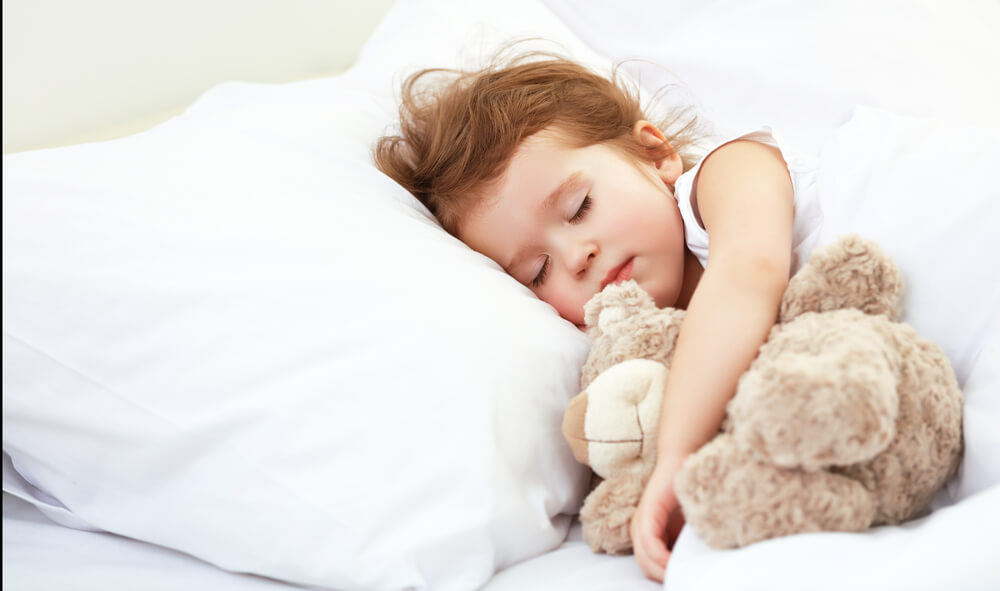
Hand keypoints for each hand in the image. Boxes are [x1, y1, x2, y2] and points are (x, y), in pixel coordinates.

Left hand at [630, 458, 685, 581]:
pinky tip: (673, 562)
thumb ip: (683, 545)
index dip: (664, 578)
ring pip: (645, 559)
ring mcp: (640, 521)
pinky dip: (660, 556)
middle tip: (685, 582)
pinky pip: (648, 543)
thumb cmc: (687, 495)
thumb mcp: (686, 528)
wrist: (681, 463)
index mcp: (646, 534)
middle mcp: (638, 529)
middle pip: (646, 567)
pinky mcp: (647, 512)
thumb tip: (693, 571)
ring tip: (682, 576)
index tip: (684, 582)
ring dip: (663, 571)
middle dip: (663, 578)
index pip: (649, 567)